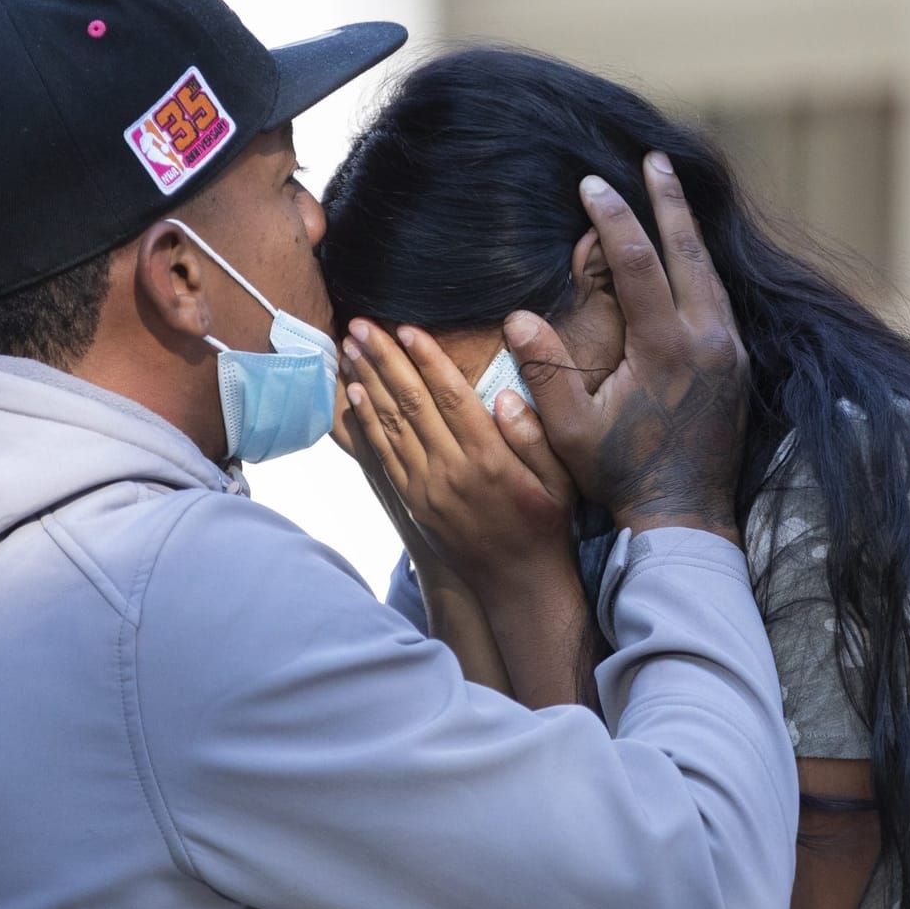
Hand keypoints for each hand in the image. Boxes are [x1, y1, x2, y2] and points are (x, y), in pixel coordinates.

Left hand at [339, 318, 577, 592]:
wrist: (519, 583)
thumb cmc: (546, 524)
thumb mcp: (559, 480)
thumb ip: (532, 437)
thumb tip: (505, 396)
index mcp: (488, 458)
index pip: (449, 396)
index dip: (425, 358)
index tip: (405, 327)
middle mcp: (451, 470)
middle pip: (410, 402)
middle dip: (383, 359)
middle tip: (361, 325)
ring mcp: (427, 488)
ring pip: (390, 424)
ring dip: (367, 382)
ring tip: (350, 348)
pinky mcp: (414, 501)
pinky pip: (384, 454)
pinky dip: (367, 421)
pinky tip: (354, 394)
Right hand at [505, 153, 747, 541]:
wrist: (685, 515)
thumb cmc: (622, 475)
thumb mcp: (571, 430)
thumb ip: (546, 370)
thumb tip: (518, 315)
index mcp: (666, 347)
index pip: (639, 262)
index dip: (614, 218)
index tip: (592, 184)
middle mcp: (707, 339)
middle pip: (688, 250)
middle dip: (667, 200)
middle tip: (653, 159)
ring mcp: (729, 350)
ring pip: (710, 271)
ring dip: (687, 228)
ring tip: (672, 189)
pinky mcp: (738, 364)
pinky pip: (721, 296)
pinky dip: (702, 264)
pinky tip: (690, 252)